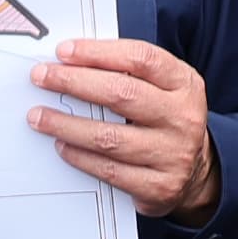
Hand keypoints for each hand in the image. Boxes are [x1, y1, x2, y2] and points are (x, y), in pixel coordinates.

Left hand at [31, 35, 219, 221]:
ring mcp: (173, 154)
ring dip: (66, 124)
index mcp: (184, 84)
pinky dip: (79, 156)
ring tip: (40, 116)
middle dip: (73, 82)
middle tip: (43, 77)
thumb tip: (73, 60)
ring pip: (109, 137)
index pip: (141, 58)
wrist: (197, 173)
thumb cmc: (166, 120)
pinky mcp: (158, 186)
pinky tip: (62, 145)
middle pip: (122, 94)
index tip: (65, 51)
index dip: (99, 52)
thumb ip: (128, 72)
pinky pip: (109, 170)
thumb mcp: (163, 88)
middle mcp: (182, 117)